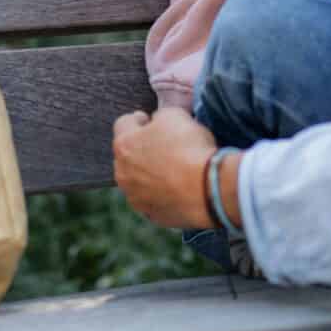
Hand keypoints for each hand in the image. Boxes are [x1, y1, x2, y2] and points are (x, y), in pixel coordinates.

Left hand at [112, 107, 218, 229]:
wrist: (207, 188)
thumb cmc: (189, 148)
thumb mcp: (175, 115)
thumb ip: (160, 116)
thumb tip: (157, 122)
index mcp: (124, 145)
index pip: (123, 123)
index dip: (140, 119)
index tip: (152, 120)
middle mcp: (123, 173)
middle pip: (127, 155)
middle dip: (142, 148)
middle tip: (166, 145)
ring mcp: (135, 197)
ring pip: (137, 180)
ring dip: (150, 173)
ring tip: (174, 168)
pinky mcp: (151, 215)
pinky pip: (153, 199)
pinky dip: (162, 193)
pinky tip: (179, 187)